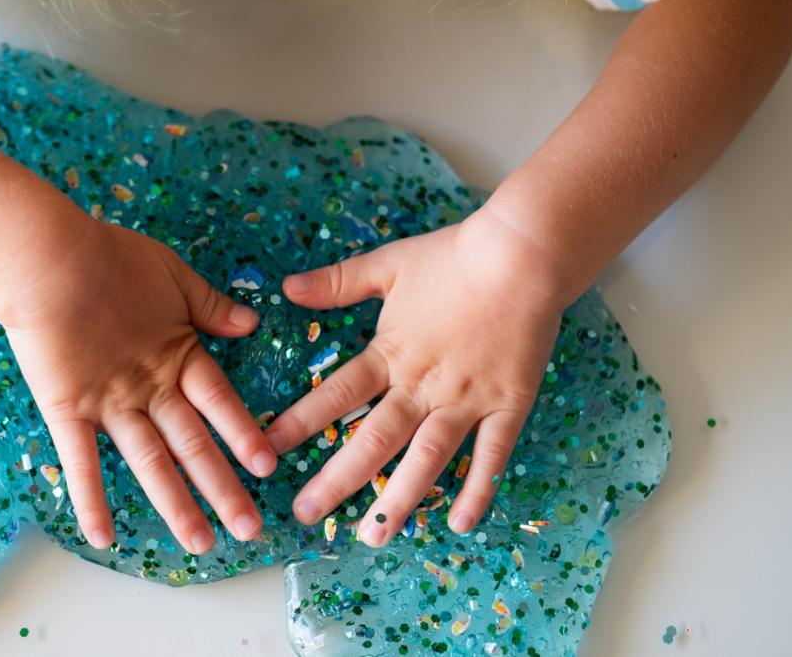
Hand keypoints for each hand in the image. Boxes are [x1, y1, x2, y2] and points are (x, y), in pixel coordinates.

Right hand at [0, 219, 276, 553]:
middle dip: (223, 489)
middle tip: (249, 529)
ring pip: (150, 463)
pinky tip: (103, 538)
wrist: (49, 258)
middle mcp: (151, 388)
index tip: (269, 467)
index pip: (221, 403)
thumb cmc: (110, 257)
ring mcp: (111, 402)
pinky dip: (91, 500)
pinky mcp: (69, 409)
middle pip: (193, 445)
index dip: (244, 435)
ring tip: (201, 544)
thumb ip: (212, 306)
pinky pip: (81, 462)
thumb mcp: (174, 275)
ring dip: (176, 505)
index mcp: (179, 354)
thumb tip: (251, 324)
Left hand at [264, 210, 566, 546]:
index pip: (337, 394)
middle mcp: (423, 385)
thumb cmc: (454, 256)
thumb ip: (337, 282)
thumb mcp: (387, 264)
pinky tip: (460, 523)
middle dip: (337, 480)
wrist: (524, 255)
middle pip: (374, 440)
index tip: (267, 449)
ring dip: (399, 499)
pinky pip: (491, 455)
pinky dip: (476, 489)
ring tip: (374, 536)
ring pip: (427, 458)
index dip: (300, 422)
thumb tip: (287, 288)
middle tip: (307, 514)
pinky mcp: (507, 404)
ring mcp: (467, 399)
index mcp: (391, 352)